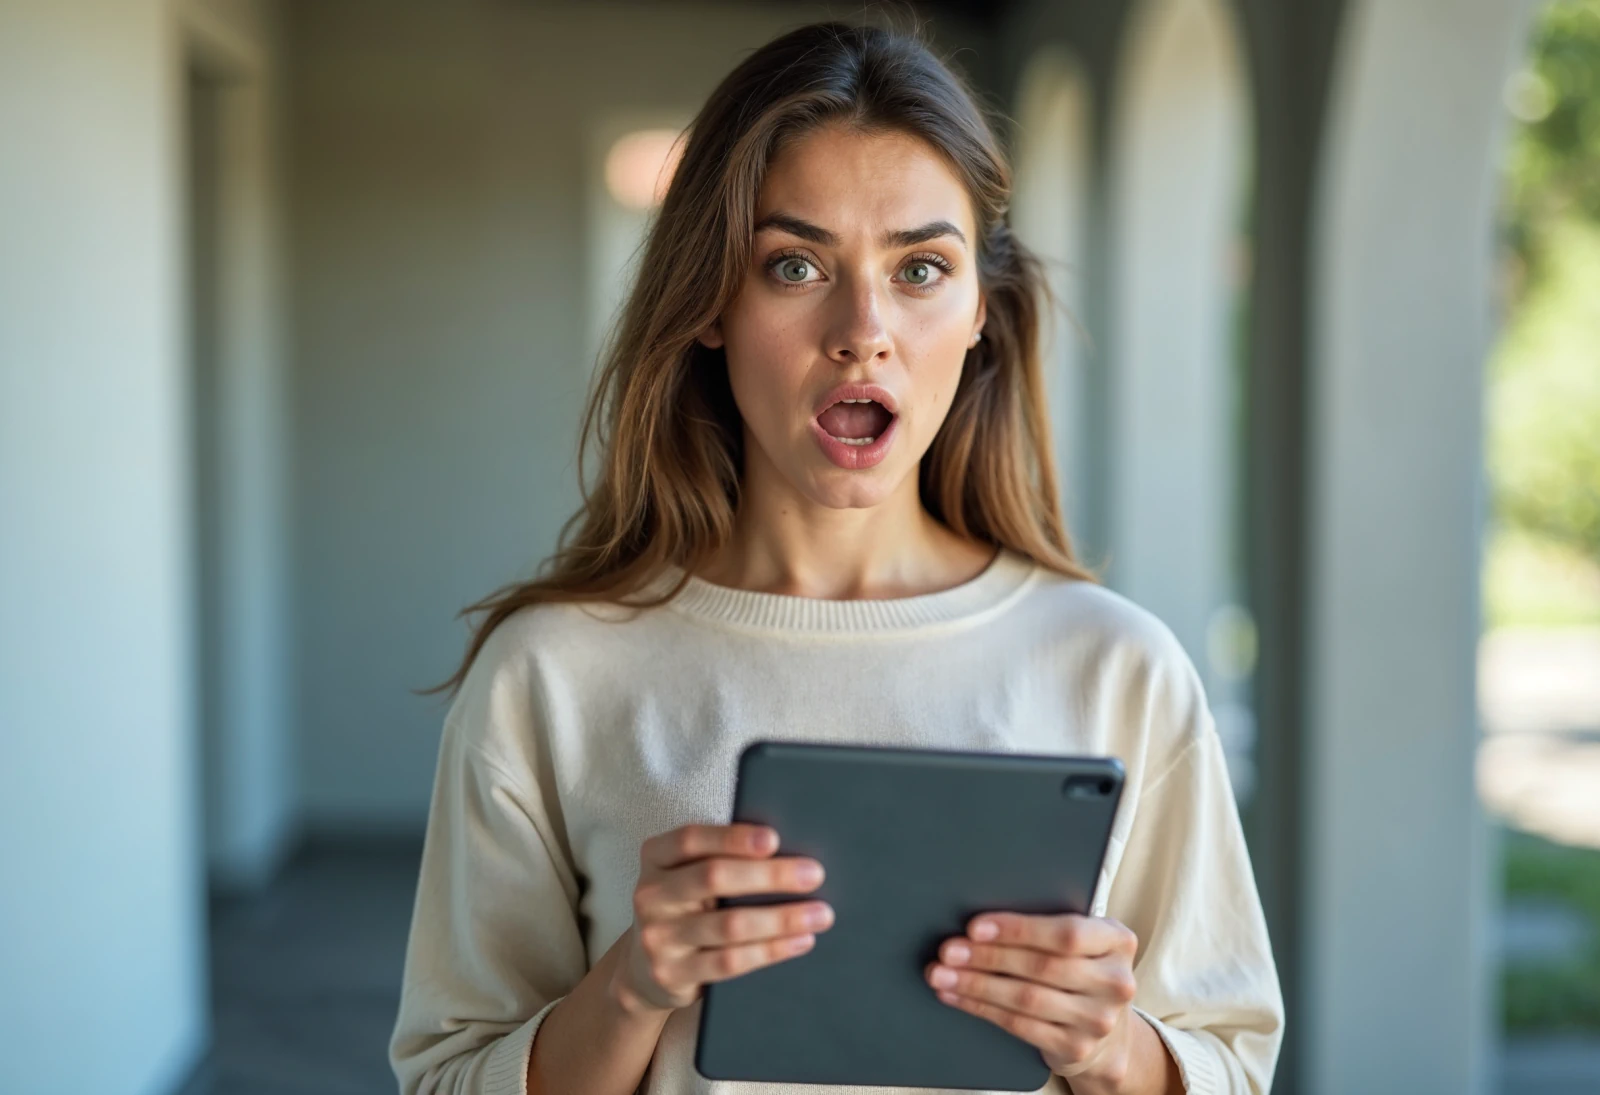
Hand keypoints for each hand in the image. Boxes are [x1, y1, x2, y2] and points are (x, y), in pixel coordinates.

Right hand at [609, 823, 832, 1014]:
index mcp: (655, 858)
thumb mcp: (687, 875)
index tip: (774, 839)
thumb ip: (721, 858)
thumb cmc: (686, 907)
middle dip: (770, 875)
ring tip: (820, 913)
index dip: (732, 837)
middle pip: (713, 877)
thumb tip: (788, 848)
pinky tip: (800, 941)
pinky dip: (772, 950)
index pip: (691, 839)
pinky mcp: (672, 974)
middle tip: (814, 875)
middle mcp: (650, 895)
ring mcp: (658, 937)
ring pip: (729, 925)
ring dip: (782, 918)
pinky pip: (730, 962)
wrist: (646, 969)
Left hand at [925, 912, 1139, 1085]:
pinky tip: (957, 996)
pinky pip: (1019, 1025)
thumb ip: (1050, 925)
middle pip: (1041, 966)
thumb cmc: (1083, 970)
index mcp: (1117, 941)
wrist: (1108, 1034)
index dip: (1018, 930)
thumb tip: (984, 920)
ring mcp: (1098, 1019)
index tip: (976, 927)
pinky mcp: (1075, 1046)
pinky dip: (981, 1008)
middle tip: (949, 950)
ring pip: (1026, 998)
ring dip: (976, 984)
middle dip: (987, 957)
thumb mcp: (1085, 942)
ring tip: (942, 973)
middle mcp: (1115, 981)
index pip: (1066, 933)